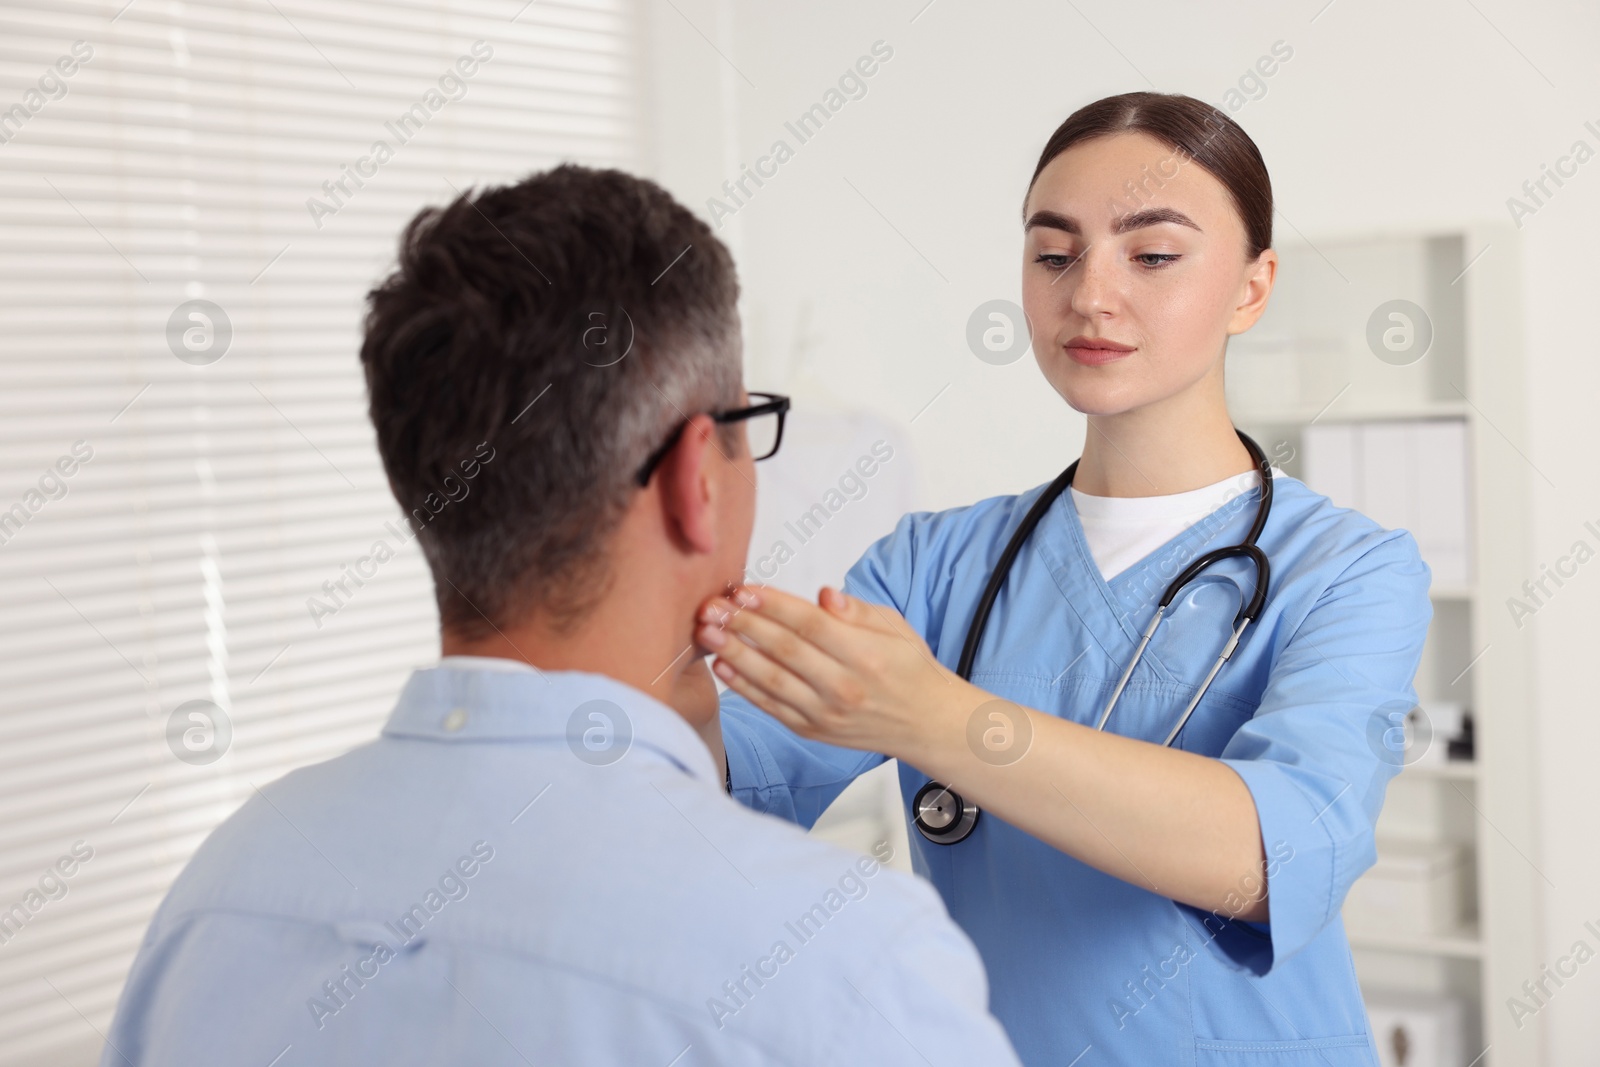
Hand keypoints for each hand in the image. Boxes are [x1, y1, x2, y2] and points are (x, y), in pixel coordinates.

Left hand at [695, 584, 974, 761]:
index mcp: (866, 654)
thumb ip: (856, 610)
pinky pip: (771, 706)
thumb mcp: (894, 627)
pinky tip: (722, 665)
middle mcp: (844, 686)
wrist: (924, 722)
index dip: (774, 605)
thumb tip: (823, 594)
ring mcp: (826, 712)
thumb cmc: (907, 667)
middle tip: (712, 606)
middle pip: (785, 650)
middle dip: (743, 625)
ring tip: (706, 632)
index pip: (811, 624)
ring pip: (772, 680)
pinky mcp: (812, 730)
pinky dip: (744, 687)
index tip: (744, 589)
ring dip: (734, 654)